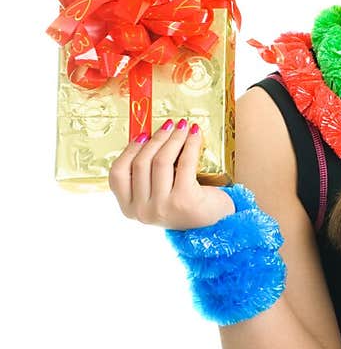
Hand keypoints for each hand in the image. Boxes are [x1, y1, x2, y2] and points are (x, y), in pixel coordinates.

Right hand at [108, 118, 235, 230]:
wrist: (215, 224)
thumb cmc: (185, 203)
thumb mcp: (157, 192)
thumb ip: (146, 173)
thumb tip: (145, 135)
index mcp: (130, 209)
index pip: (117, 174)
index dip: (130, 150)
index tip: (143, 134)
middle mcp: (142, 211)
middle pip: (141, 163)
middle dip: (156, 139)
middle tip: (169, 125)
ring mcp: (162, 207)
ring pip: (161, 161)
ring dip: (173, 138)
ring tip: (182, 126)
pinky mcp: (184, 200)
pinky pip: (184, 163)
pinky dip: (190, 144)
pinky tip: (194, 133)